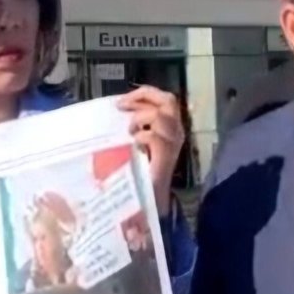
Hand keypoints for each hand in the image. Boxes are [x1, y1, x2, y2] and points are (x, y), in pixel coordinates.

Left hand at [117, 86, 184, 208]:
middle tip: (122, 106)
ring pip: (162, 116)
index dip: (144, 94)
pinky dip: (141, 136)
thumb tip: (118, 108)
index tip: (122, 101)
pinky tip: (134, 145)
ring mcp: (173, 143)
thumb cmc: (141, 172)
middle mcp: (175, 132)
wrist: (149, 198)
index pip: (164, 99)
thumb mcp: (138, 143)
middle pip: (168, 100)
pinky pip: (155, 137)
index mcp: (170, 127)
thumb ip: (135, 126)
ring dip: (140, 118)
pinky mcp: (166, 156)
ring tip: (130, 131)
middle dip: (144, 97)